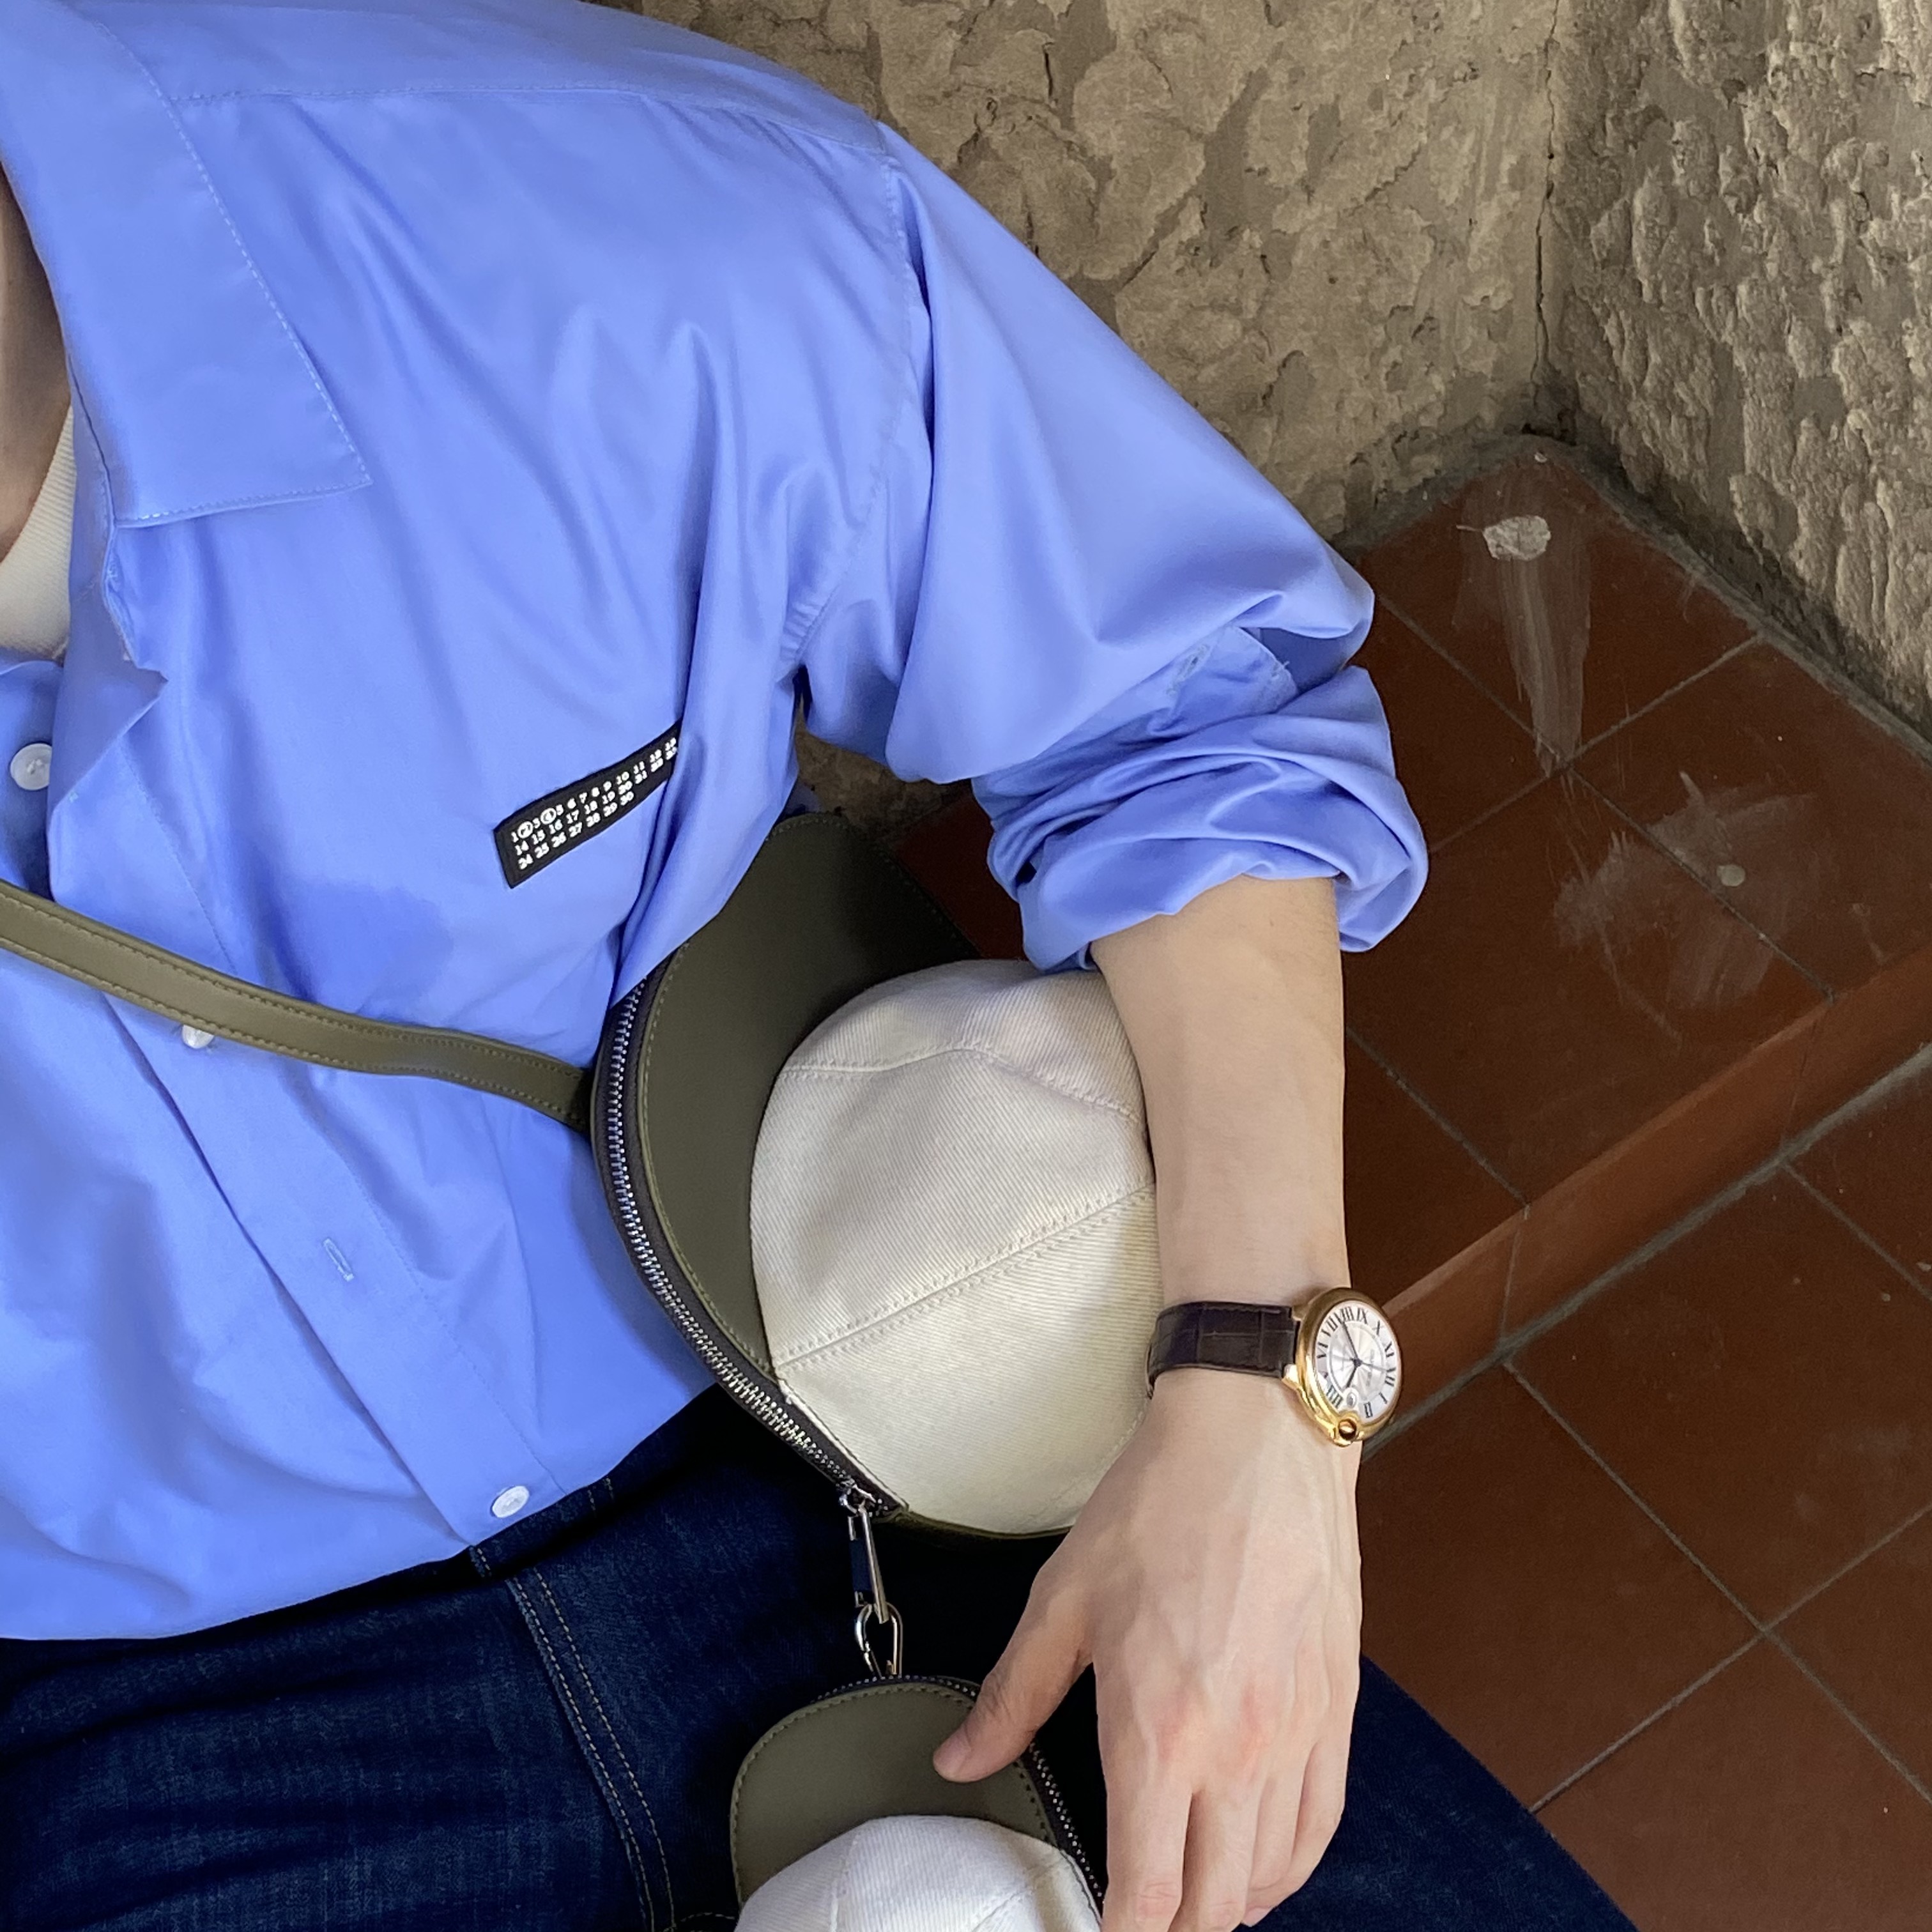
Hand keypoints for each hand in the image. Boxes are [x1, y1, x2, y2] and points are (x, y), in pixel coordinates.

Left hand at [933, 1368, 1361, 1929]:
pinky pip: (1324, 1821)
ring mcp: (1297, 1734)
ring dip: (1233, 1905)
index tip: (1094, 1931)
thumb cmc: (1158, 1506)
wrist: (1260, 1436)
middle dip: (1175, 1931)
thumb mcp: (1062, 1598)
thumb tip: (960, 1761)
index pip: (1147, 1893)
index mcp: (1157, 1733)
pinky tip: (1265, 1867)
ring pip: (1275, 1875)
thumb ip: (1012, 1696)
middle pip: (1216, 1904)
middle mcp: (1237, 1752)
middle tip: (1139, 1918)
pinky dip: (1292, 1865)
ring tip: (1194, 1901)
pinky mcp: (1337, 1706)